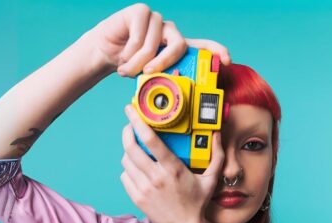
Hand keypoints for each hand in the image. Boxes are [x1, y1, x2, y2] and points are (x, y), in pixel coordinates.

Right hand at [88, 2, 231, 76]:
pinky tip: (122, 55)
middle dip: (164, 62)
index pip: (203, 46)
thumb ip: (163, 82)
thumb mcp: (149, 78)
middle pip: (178, 45)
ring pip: (153, 44)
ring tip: (125, 70)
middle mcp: (170, 33)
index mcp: (177, 48)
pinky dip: (128, 52)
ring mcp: (156, 21)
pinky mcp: (141, 12)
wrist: (105, 52)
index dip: (217, 51)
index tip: (227, 61)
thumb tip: (176, 101)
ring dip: (137, 63)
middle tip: (149, 73)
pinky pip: (139, 35)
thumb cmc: (130, 65)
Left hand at [120, 104, 224, 222]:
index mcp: (173, 169)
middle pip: (131, 148)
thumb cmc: (197, 203)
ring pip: (126, 161)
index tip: (131, 110)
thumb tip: (218, 135)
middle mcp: (155, 178)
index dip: (137, 122)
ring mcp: (144, 188)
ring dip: (129, 151)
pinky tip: (137, 168)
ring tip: (136, 149)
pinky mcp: (136, 197)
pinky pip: (125, 176)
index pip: (151, 140)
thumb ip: (216, 156)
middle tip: (129, 126)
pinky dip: (129, 169)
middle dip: (127, 132)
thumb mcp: (211, 179)